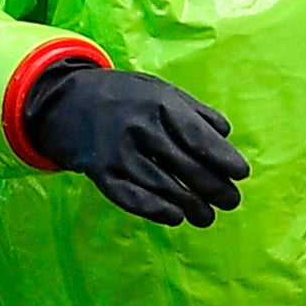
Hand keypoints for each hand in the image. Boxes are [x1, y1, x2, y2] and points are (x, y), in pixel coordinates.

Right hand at [22, 63, 249, 227]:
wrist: (65, 101)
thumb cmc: (123, 96)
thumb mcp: (158, 89)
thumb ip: (193, 111)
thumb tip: (225, 135)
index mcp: (158, 102)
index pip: (198, 137)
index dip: (223, 159)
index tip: (241, 174)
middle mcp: (139, 127)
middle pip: (186, 166)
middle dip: (214, 188)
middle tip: (231, 201)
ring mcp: (118, 152)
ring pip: (164, 187)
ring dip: (191, 206)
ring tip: (207, 216)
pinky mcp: (101, 173)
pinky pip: (133, 198)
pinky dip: (157, 211)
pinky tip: (175, 217)